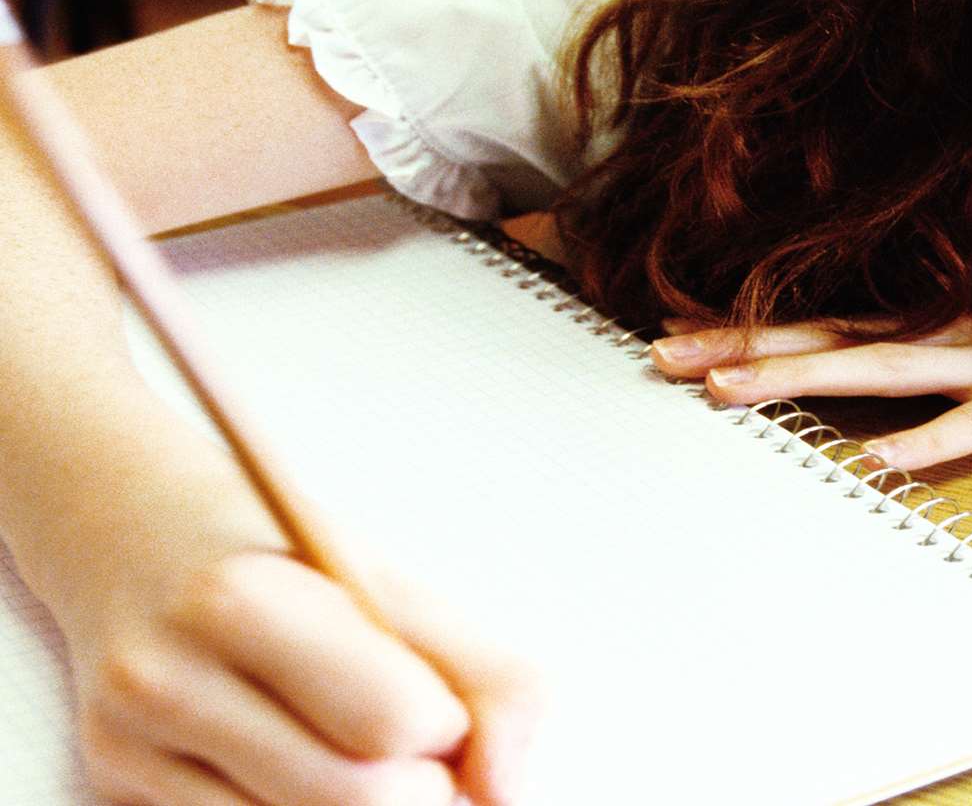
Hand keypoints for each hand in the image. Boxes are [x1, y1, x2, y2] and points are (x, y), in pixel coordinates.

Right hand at [65, 544, 541, 805]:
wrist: (126, 536)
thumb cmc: (280, 558)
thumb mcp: (386, 580)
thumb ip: (482, 672)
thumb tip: (508, 790)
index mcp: (243, 602)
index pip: (393, 722)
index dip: (448, 726)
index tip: (441, 704)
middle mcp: (167, 680)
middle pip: (355, 800)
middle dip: (420, 787)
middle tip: (418, 747)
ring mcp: (129, 748)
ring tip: (361, 752)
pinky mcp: (118, 789)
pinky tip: (301, 765)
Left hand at [649, 296, 971, 468]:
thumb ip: (953, 369)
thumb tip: (888, 401)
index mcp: (950, 324)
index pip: (832, 323)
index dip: (756, 329)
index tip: (680, 336)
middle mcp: (960, 332)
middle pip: (833, 335)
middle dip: (746, 346)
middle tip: (661, 355)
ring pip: (884, 368)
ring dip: (804, 377)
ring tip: (732, 393)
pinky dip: (927, 443)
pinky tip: (877, 463)